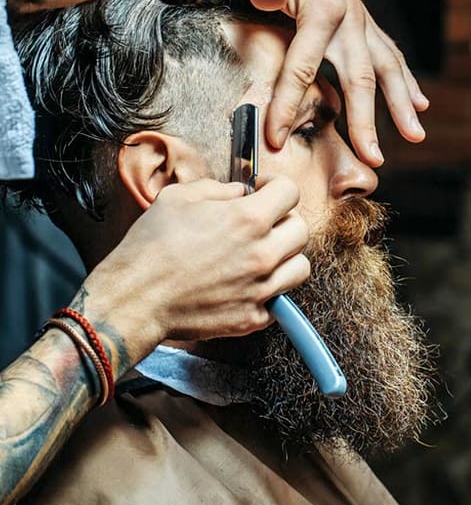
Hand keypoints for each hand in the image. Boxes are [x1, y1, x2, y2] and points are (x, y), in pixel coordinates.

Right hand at [81, 177, 308, 363]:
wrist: (134, 299)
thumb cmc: (149, 248)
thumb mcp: (177, 198)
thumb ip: (217, 190)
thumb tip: (240, 192)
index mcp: (248, 219)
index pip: (290, 192)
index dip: (276, 187)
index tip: (264, 191)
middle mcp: (263, 254)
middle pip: (302, 230)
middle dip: (285, 220)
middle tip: (265, 223)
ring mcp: (261, 289)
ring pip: (301, 267)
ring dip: (286, 257)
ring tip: (264, 255)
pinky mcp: (253, 317)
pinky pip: (280, 301)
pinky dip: (269, 291)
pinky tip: (248, 284)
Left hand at [240, 0, 429, 164]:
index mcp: (320, 9)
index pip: (302, 67)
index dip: (286, 105)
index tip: (276, 138)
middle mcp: (350, 20)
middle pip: (360, 79)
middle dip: (365, 123)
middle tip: (373, 157)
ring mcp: (362, 24)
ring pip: (387, 70)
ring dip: (403, 105)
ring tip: (415, 136)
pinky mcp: (366, 26)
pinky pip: (391, 57)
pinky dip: (407, 83)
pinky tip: (419, 105)